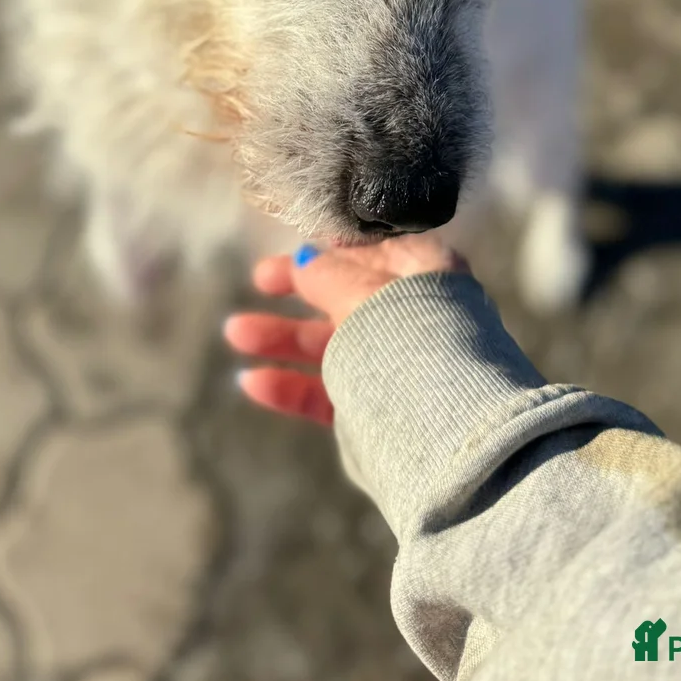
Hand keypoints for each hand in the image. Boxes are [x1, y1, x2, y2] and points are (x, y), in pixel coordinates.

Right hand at [224, 236, 469, 426]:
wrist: (445, 431)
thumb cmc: (410, 342)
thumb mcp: (362, 295)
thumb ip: (327, 275)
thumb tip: (304, 259)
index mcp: (426, 275)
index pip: (376, 252)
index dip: (333, 250)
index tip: (295, 248)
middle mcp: (414, 317)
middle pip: (345, 297)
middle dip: (297, 291)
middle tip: (257, 280)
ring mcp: (395, 367)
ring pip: (332, 344)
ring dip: (283, 336)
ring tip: (235, 331)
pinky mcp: (377, 411)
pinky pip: (329, 391)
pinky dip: (292, 385)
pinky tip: (252, 381)